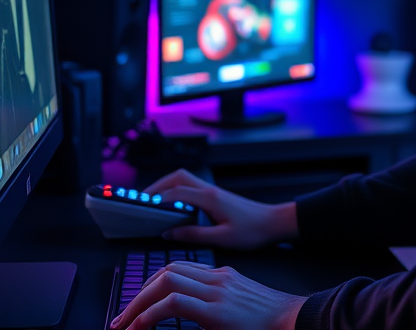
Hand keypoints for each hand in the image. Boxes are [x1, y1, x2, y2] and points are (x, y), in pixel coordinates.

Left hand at [109, 261, 304, 329]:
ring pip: (165, 281)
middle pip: (166, 271)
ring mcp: (216, 290)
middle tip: (122, 318)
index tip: (137, 307)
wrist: (294, 320)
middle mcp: (217, 278)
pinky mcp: (216, 309)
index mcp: (221, 277)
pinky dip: (150, 315)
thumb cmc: (269, 320)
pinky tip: (140, 328)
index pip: (177, 269)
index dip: (151, 286)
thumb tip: (189, 318)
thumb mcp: (238, 308)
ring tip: (125, 324)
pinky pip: (173, 303)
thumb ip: (213, 308)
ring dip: (138, 304)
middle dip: (138, 294)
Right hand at [144, 168, 297, 248]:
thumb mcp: (222, 238)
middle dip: (158, 185)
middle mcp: (210, 190)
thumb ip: (193, 235)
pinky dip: (177, 191)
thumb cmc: (253, 231)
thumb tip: (169, 233)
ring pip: (185, 179)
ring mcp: (214, 191)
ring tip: (152, 201)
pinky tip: (173, 205)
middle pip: (178, 176)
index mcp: (210, 198)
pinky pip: (192, 187)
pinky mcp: (217, 196)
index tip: (142, 206)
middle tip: (142, 199)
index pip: (176, 192)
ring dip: (167, 186)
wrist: (274, 223)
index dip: (157, 198)